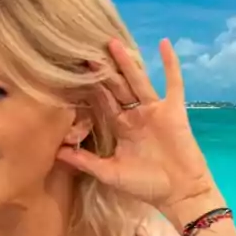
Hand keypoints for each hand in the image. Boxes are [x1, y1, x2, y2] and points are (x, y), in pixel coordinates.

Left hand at [56, 38, 215, 214]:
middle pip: (115, 87)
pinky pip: (173, 83)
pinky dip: (170, 64)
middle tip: (85, 50)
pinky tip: (164, 44)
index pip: (100, 102)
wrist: (180, 193)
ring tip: (112, 42)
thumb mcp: (109, 173)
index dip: (88, 87)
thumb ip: (84, 161)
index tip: (71, 70)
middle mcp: (134, 115)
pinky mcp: (173, 110)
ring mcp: (154, 110)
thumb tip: (55, 152)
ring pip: (137, 81)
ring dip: (126, 62)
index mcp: (120, 127)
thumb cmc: (146, 186)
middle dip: (102, 70)